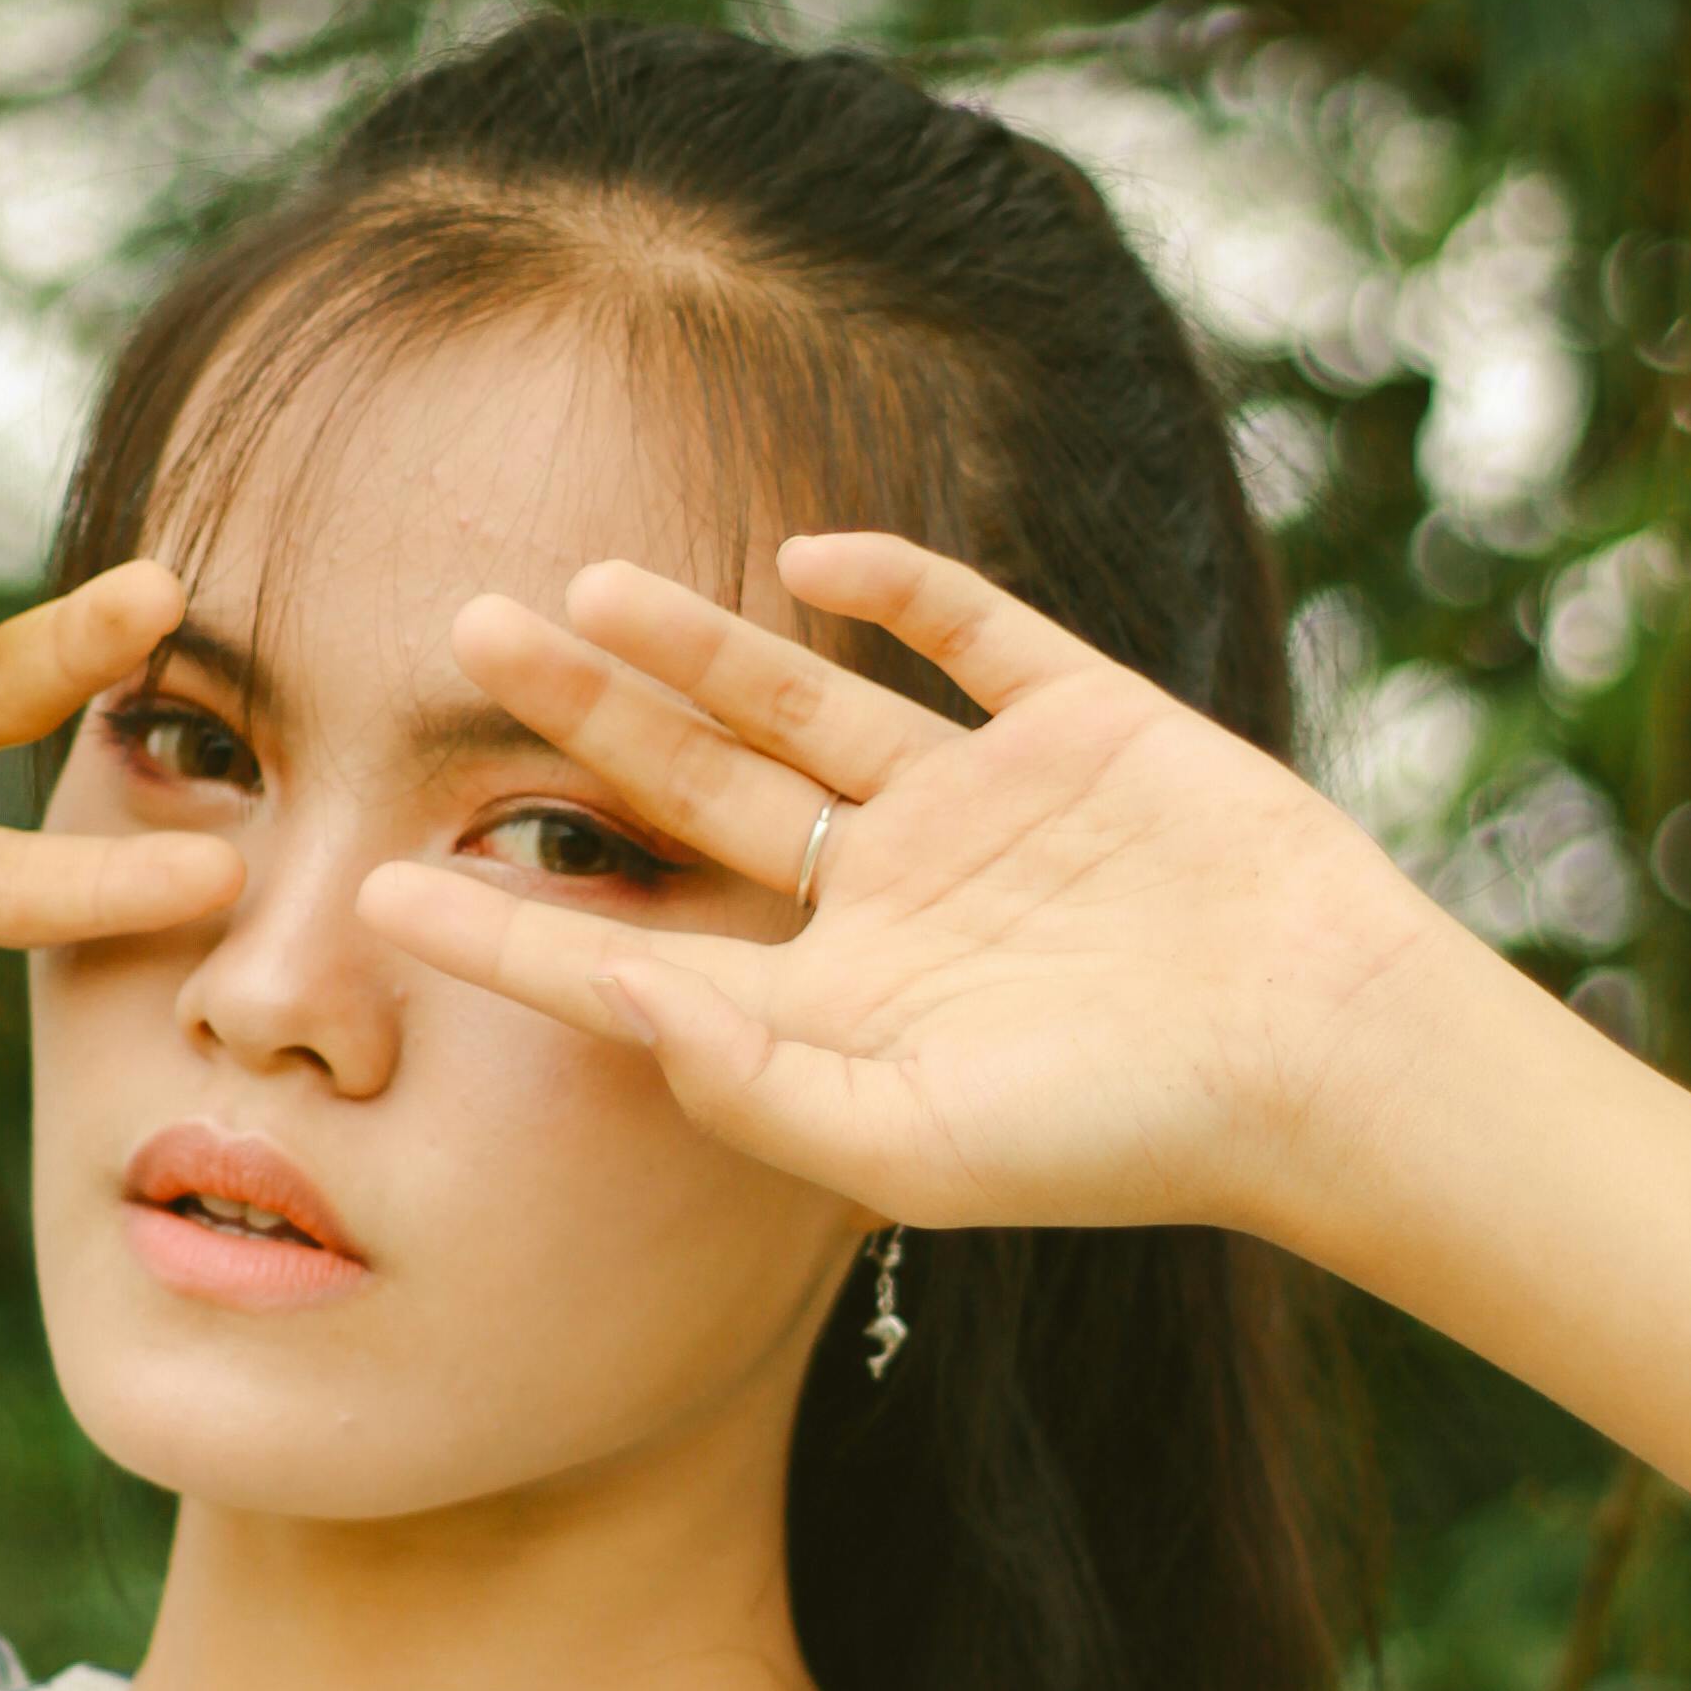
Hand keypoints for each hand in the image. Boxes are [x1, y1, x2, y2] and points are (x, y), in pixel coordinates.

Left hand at [354, 530, 1452, 1249]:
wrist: (1321, 1060)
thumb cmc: (1115, 1136)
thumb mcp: (900, 1142)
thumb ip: (741, 1076)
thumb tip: (596, 992)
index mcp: (833, 1007)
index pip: (630, 952)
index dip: (504, 923)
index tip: (369, 885)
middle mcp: (891, 898)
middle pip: (694, 793)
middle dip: (576, 721)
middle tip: (453, 637)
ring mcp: (985, 805)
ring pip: (803, 701)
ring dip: (694, 641)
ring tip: (576, 586)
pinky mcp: (1082, 725)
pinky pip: (969, 633)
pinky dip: (894, 581)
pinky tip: (803, 548)